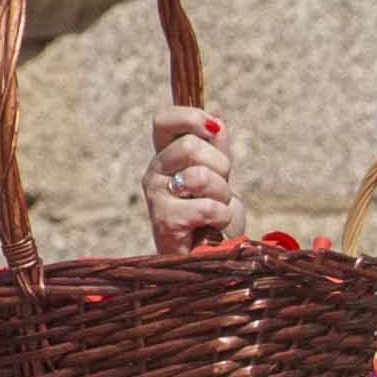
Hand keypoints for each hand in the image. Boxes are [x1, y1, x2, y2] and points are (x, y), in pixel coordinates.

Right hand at [141, 104, 237, 250]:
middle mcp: (154, 173)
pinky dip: (222, 217)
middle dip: (221, 167)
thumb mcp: (222, 177)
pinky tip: (212, 227)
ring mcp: (156, 196)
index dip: (190, 117)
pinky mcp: (165, 221)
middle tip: (219, 189)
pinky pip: (208, 207)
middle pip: (191, 145)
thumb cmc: (214, 218)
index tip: (212, 129)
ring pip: (200, 176)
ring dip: (222, 195)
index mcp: (166, 157)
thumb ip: (218, 148)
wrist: (213, 259)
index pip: (163, 120)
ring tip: (215, 210)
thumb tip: (215, 121)